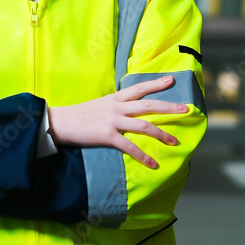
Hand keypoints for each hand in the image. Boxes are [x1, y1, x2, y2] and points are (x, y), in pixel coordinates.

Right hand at [46, 75, 187, 168]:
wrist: (59, 122)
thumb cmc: (78, 115)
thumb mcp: (99, 105)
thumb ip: (114, 106)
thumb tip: (127, 110)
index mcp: (114, 98)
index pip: (139, 88)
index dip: (156, 84)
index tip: (172, 79)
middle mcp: (117, 107)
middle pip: (148, 104)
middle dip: (169, 106)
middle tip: (185, 109)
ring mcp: (113, 120)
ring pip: (144, 125)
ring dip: (162, 133)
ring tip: (175, 141)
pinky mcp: (107, 135)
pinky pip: (129, 147)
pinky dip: (143, 156)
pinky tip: (153, 164)